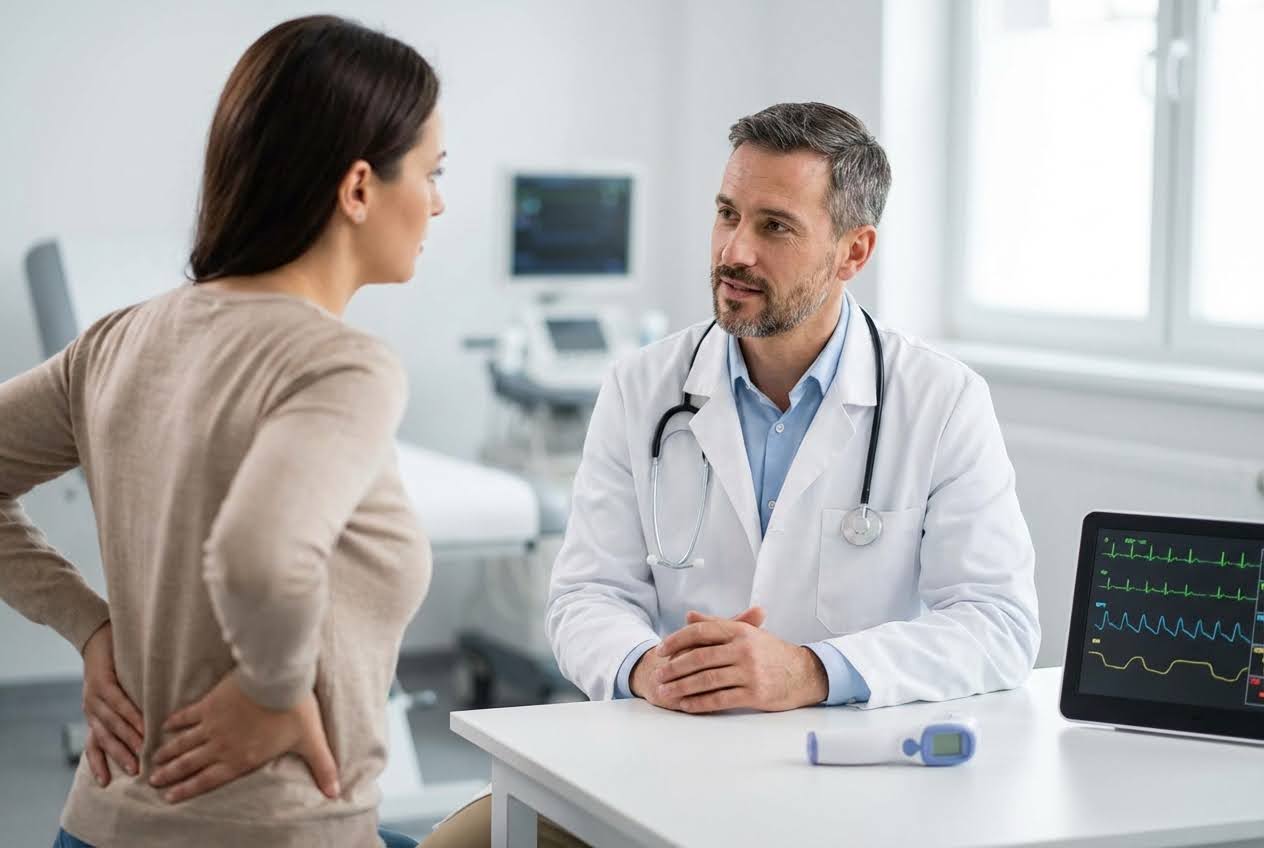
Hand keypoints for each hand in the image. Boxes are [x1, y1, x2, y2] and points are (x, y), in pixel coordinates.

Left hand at [81, 621, 143, 784]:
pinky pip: (118, 703)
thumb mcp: (116, 690)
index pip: (93, 744)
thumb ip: (126, 708)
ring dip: (128, 739)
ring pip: (111, 724)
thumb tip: (149, 725)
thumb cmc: (113, 663)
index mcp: (94, 714)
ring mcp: (94, 696)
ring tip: (143, 751)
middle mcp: (91, 709)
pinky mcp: (102, 682)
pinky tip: (143, 725)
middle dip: (119, 756)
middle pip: (104, 739)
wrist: (97, 634)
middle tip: (136, 770)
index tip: (106, 783)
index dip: (98, 763)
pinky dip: (131, 716)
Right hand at [150, 671, 338, 803]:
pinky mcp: (210, 702)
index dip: (188, 790)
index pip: (209, 780)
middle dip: (170, 774)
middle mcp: (222, 746)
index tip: (169, 798)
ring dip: (167, 753)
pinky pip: (188, 715)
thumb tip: (335, 793)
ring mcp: (213, 724)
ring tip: (152, 761)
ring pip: (184, 743)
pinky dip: (175, 721)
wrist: (278, 679)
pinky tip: (164, 725)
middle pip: (190, 764)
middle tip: (152, 781)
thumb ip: (322, 768)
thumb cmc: (295, 711)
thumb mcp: (311, 741)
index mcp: (242, 759)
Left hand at [654, 606, 827, 712]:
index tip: (660, 650)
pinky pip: (721, 699)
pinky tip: (686, 705)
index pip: (701, 632)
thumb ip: (717, 624)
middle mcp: (744, 649)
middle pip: (700, 657)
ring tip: (665, 693)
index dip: (677, 640)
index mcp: (740, 631)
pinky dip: (700, 703)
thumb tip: (689, 616)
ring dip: (682, 687)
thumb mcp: (747, 632)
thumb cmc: (772, 653)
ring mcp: (750, 672)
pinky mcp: (755, 694)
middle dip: (674, 668)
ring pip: (706, 680)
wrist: (805, 673)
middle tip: (657, 676)